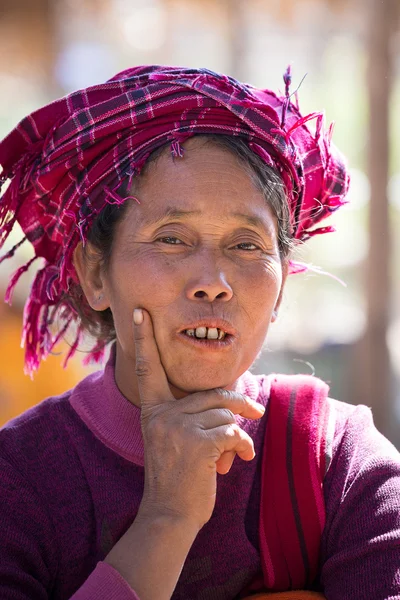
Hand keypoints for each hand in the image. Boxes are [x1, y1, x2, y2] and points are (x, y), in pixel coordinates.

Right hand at [133, 307, 264, 529]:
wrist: (169, 514)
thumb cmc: (177, 476)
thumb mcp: (173, 439)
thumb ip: (191, 415)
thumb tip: (231, 402)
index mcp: (153, 410)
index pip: (149, 369)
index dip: (146, 339)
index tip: (140, 312)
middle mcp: (162, 414)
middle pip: (212, 394)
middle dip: (239, 402)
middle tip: (257, 410)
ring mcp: (178, 428)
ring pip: (225, 413)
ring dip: (236, 433)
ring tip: (233, 453)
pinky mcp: (198, 444)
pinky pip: (233, 431)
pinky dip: (243, 445)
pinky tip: (240, 459)